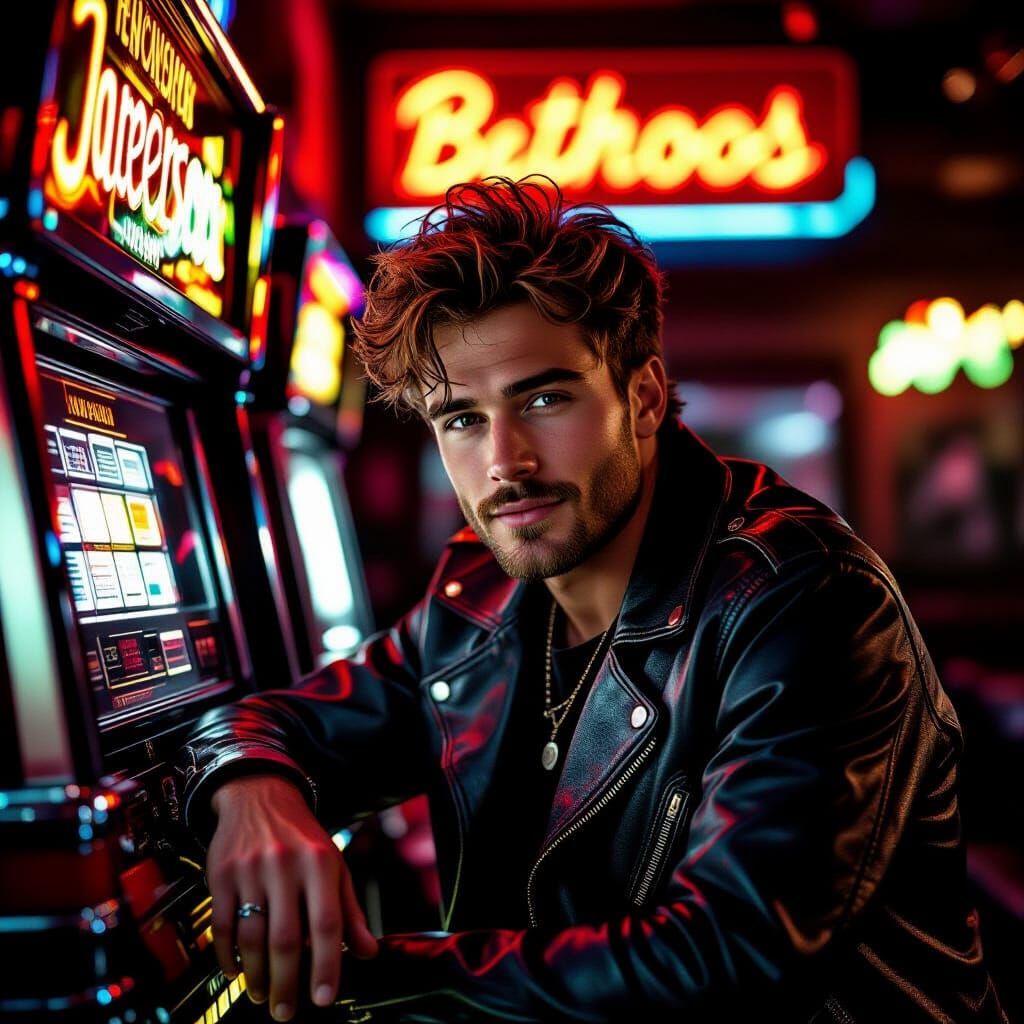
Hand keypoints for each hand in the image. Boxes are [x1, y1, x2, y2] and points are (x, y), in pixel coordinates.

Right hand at [206, 774, 378, 1019]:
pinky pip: (223, 927)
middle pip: (287, 938)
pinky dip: (228, 957)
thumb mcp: (335, 865)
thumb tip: (367, 952)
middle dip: (287, 983)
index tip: (323, 998)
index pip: (327, 923)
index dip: (327, 965)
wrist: (260, 795)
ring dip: (257, 975)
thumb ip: (350, 910)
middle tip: (286, 1011)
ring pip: (252, 937)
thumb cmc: (303, 836)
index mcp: (321, 862)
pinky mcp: (222, 875)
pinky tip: (237, 972)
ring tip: (264, 994)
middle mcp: (286, 865)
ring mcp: (251, 870)